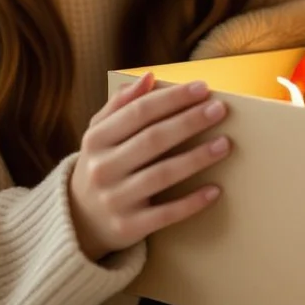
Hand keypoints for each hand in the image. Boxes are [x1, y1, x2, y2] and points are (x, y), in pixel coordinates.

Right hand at [69, 72, 230, 260]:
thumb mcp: (100, 134)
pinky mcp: (129, 227)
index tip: (203, 88)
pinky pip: (166, 214)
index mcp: (96, 139)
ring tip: (224, 144)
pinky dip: (192, 202)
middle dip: (189, 122)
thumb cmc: (102, 165)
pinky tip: (214, 190)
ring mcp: (115, 199)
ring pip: (162, 175)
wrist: (79, 221)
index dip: (172, 98)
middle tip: (219, 110)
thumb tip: (150, 77)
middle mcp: (103, 168)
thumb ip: (121, 104)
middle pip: (153, 140)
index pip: (139, 112)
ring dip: (197, 158)